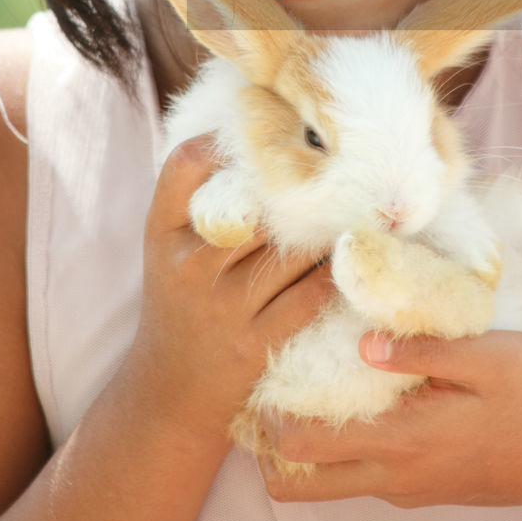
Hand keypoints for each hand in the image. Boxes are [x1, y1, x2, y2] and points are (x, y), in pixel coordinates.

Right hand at [124, 137, 334, 448]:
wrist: (169, 392)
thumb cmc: (180, 301)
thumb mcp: (170, 249)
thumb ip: (202, 200)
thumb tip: (260, 136)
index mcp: (162, 233)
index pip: (184, 165)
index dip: (222, 140)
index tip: (260, 129)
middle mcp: (188, 266)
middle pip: (257, 206)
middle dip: (299, 187)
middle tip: (339, 160)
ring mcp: (222, 306)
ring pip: (292, 249)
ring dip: (327, 229)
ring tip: (359, 204)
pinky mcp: (255, 342)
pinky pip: (310, 294)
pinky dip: (333, 273)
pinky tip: (349, 257)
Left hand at [260, 330, 521, 509]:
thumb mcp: (489, 357)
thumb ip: (423, 353)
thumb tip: (361, 342)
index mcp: (407, 441)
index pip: (307, 448)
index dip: (269, 418)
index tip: (256, 374)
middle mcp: (400, 476)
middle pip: (302, 485)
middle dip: (271, 446)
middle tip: (264, 388)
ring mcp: (413, 487)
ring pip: (332, 482)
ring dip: (306, 446)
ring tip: (303, 381)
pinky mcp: (429, 485)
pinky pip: (365, 474)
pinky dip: (343, 446)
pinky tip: (357, 395)